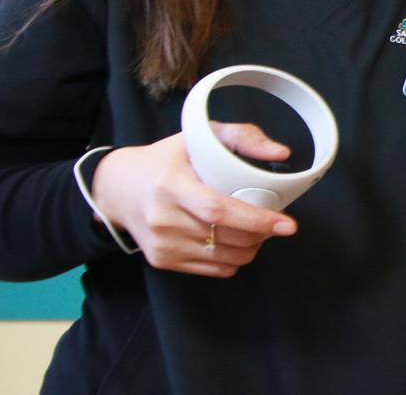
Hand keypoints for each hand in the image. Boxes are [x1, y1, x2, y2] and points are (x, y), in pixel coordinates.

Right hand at [90, 123, 299, 276]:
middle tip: (275, 221)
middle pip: (227, 238)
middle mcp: (163, 219)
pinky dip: (234, 259)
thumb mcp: (199, 135)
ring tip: (255, 229)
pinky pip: (214, 270)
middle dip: (262, 234)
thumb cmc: (165, 160)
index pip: (218, 210)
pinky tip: (234, 240)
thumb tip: (281, 153)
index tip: (287, 224)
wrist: (117, 188)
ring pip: (226, 259)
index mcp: (170, 185)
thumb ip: (242, 137)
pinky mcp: (162, 260)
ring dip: (252, 248)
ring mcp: (161, 244)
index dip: (256, 220)